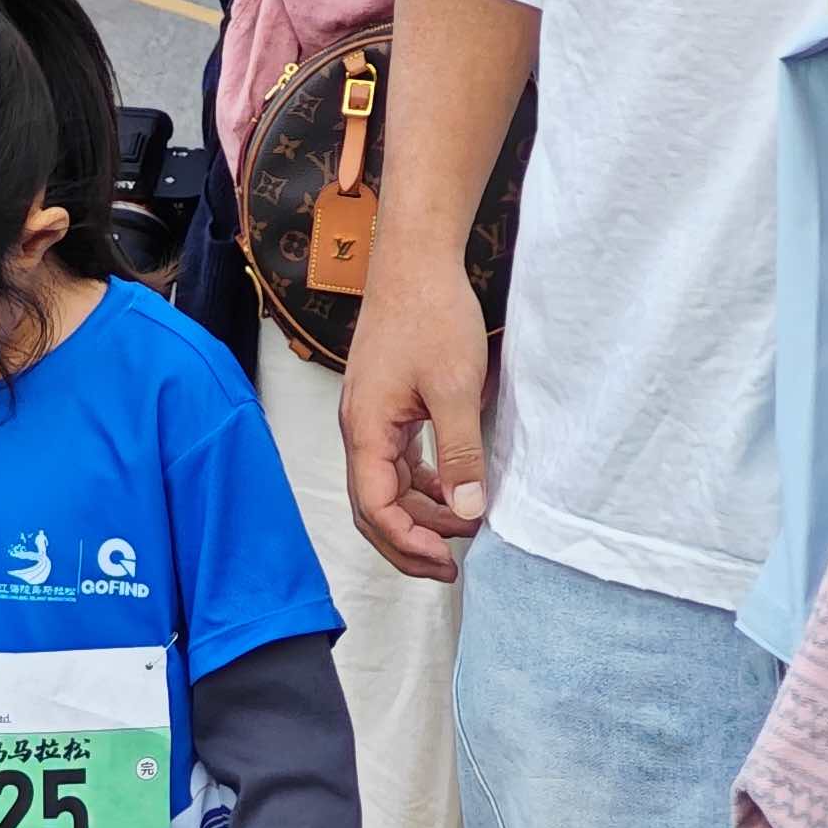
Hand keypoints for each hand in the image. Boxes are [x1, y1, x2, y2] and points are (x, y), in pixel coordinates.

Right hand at [336, 254, 491, 581]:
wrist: (416, 260)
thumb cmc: (430, 313)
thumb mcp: (456, 388)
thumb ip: (459, 454)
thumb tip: (466, 510)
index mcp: (367, 431)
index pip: (375, 509)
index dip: (409, 543)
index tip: (447, 559)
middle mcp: (360, 431)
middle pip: (374, 509)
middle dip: (410, 543)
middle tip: (451, 567)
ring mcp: (370, 420)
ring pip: (386, 488)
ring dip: (419, 516)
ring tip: (459, 532)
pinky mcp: (385, 407)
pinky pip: (396, 463)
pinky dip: (421, 487)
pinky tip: (450, 492)